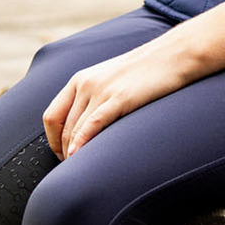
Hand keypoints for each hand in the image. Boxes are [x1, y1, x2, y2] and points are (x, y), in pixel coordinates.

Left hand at [43, 38, 193, 157]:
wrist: (172, 55)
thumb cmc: (144, 72)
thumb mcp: (110, 79)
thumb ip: (93, 97)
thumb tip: (85, 125)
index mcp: (79, 79)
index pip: (52, 116)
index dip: (53, 140)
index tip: (62, 154)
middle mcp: (85, 83)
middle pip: (64, 127)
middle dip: (65, 151)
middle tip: (73, 168)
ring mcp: (101, 90)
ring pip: (76, 129)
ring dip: (74, 152)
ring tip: (79, 169)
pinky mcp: (119, 98)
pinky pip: (93, 124)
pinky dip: (83, 142)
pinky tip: (79, 156)